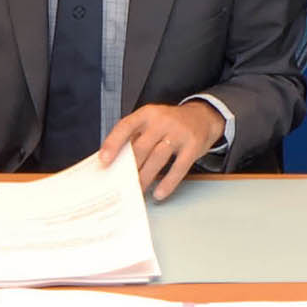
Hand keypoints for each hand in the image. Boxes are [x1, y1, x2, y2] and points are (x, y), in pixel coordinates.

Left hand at [102, 101, 224, 201]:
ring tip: (138, 190)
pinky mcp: (193, 146)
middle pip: (141, 147)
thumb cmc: (170, 123)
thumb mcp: (152, 122)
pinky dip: (168, 182)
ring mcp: (179, 133)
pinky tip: (159, 193)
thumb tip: (115, 161)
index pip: (126, 126)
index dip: (113, 143)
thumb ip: (135, 137)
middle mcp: (162, 121)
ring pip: (157, 158)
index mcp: (147, 114)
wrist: (203, 116)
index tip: (103, 160)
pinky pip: (179, 167)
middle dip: (130, 168)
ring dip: (146, 177)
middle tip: (121, 184)